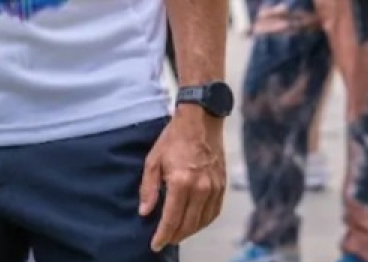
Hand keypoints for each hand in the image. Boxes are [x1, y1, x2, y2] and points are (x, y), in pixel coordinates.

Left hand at [139, 107, 225, 250]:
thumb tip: (145, 212)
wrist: (200, 121)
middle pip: (188, 224)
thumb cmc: (173, 139)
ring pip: (202, 221)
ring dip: (189, 231)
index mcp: (181, 182)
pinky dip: (203, 222)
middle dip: (175, 236)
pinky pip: (214, 212)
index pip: (172, 219)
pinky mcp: (222, 186)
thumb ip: (149, 188)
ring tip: (177, 234)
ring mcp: (214, 188)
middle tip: (164, 241)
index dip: (163, 235)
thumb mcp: (153, 160)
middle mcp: (201, 189)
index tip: (155, 245)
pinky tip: (194, 223)